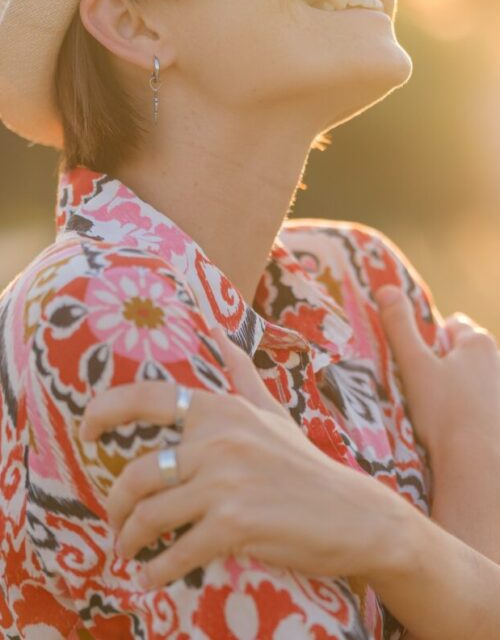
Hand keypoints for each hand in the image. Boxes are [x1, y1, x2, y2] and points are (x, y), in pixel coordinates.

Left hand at [79, 326, 403, 588]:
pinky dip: (157, 571)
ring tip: (130, 551)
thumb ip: (241, 374)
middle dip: (115, 504)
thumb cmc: (306, 466)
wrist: (356, 516)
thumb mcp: (273, 413)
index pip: (146, 397)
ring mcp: (225, 483)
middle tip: (116, 521)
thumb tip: (218, 329)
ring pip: (148, 516)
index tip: (85, 432)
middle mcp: (219, 439)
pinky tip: (156, 576)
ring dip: (130, 541)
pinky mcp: (234, 527)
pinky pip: (174, 553)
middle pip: (136, 473)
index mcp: (222, 408)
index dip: (104, 411)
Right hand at [374, 285, 499, 462]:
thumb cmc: (444, 411)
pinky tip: (454, 429)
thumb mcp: (414, 365)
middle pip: (466, 353)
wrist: (478, 465)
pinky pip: (483, 404)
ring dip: (459, 389)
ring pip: (476, 380)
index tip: (418, 359)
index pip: (454, 325)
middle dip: (447, 363)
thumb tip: (385, 288)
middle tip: (424, 385)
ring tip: (438, 411)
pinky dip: (470, 411)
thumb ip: (399, 327)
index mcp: (478, 343)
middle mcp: (498, 362)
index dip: (433, 338)